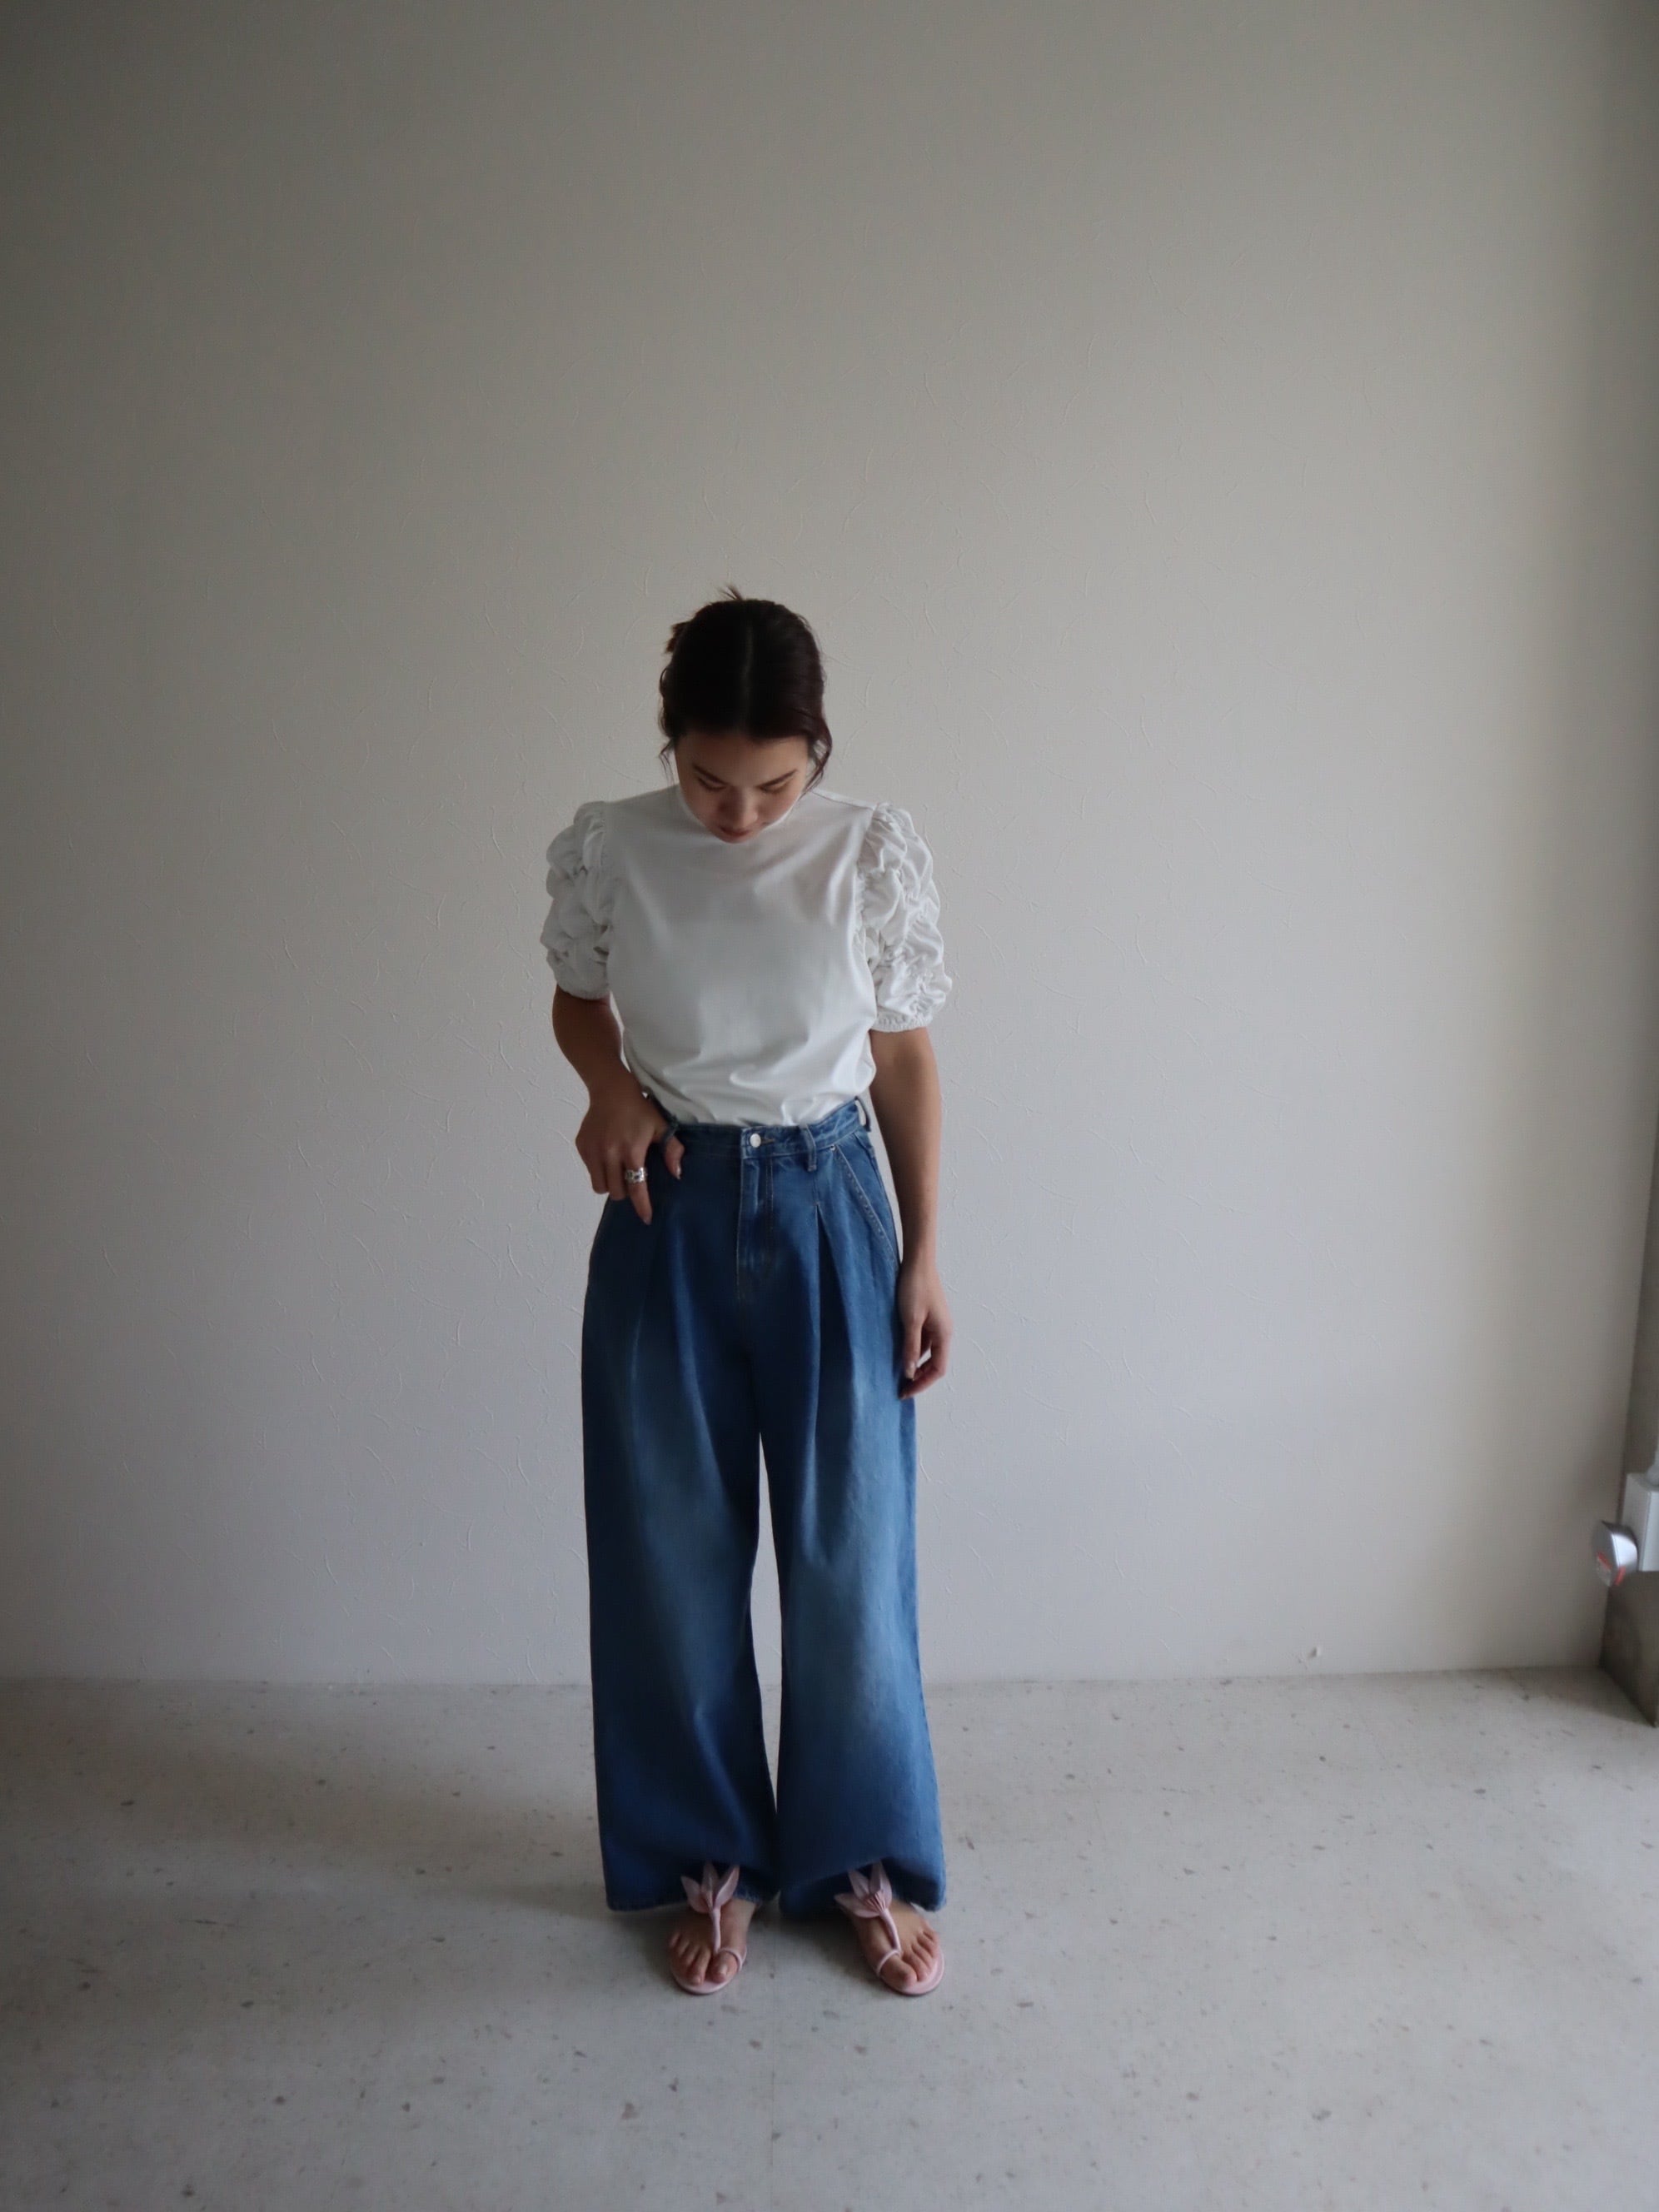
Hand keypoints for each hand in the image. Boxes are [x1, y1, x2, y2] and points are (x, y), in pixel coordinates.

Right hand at [576, 1077, 684, 1222]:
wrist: (610, 1090)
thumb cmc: (640, 1109)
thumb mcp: (661, 1126)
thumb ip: (672, 1150)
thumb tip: (677, 1174)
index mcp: (631, 1151)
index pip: (636, 1187)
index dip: (642, 1206)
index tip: (646, 1219)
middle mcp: (609, 1154)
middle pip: (615, 1191)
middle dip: (625, 1191)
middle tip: (631, 1178)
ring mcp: (592, 1151)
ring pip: (599, 1186)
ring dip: (610, 1184)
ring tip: (617, 1170)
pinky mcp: (582, 1146)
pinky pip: (590, 1170)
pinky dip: (599, 1170)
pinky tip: (606, 1155)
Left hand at [895, 1251, 951, 1396]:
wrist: (918, 1261)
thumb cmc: (915, 1288)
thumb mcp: (910, 1321)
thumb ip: (910, 1347)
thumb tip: (910, 1372)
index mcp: (945, 1334)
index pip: (938, 1369)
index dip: (923, 1384)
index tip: (905, 1392)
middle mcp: (945, 1331)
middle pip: (936, 1363)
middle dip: (920, 1377)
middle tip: (900, 1387)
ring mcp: (938, 1323)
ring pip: (929, 1352)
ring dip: (916, 1364)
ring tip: (898, 1372)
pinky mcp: (929, 1316)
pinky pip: (924, 1340)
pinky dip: (914, 1350)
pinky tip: (900, 1352)